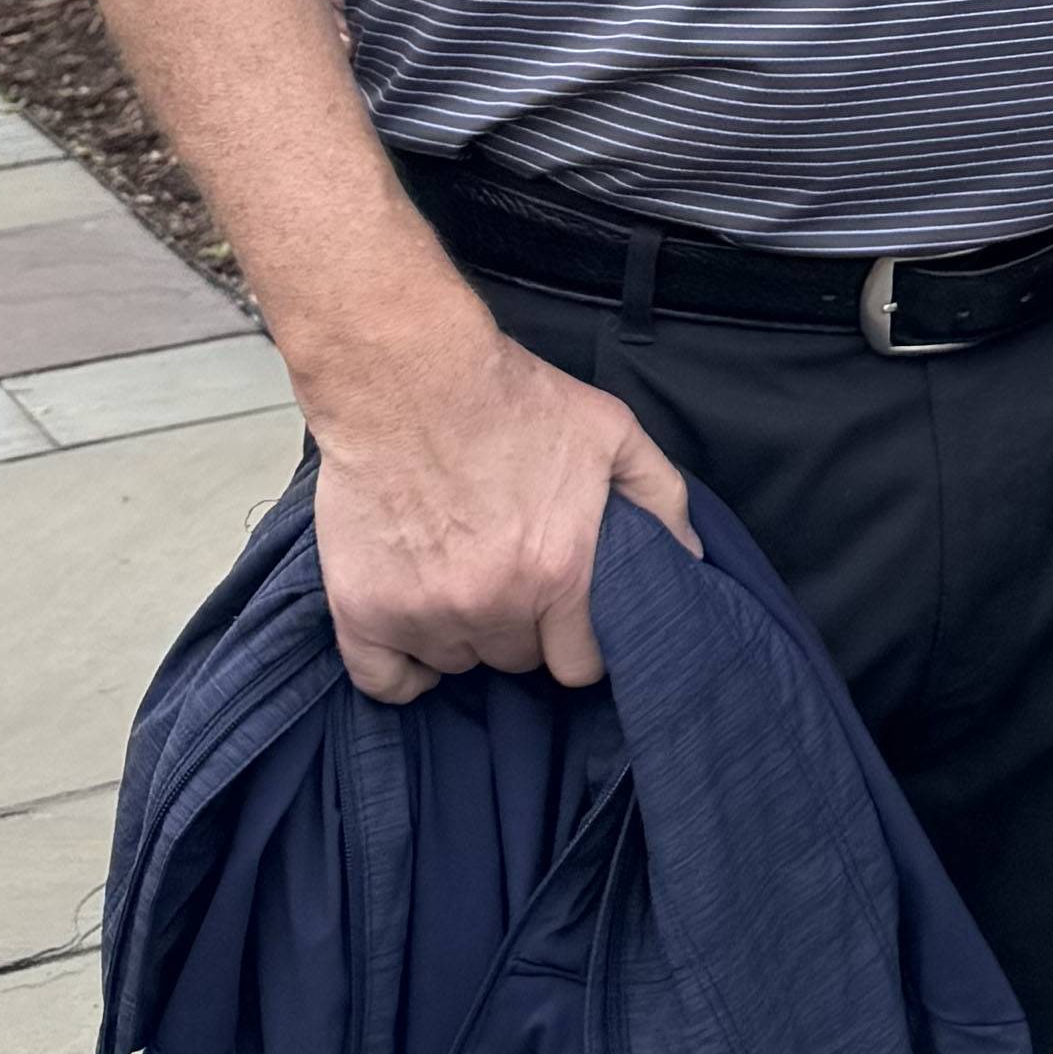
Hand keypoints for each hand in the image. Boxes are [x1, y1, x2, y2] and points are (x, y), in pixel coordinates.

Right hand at [306, 299, 696, 701]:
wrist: (407, 373)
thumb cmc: (511, 397)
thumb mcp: (610, 431)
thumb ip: (661, 497)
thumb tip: (690, 558)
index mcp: (560, 573)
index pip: (580, 665)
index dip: (579, 642)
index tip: (569, 617)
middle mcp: (495, 605)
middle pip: (517, 660)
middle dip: (522, 627)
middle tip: (510, 577)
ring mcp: (424, 612)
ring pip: (456, 661)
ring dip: (464, 633)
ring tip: (461, 578)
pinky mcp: (362, 608)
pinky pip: (385, 681)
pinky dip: (403, 667)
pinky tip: (416, 637)